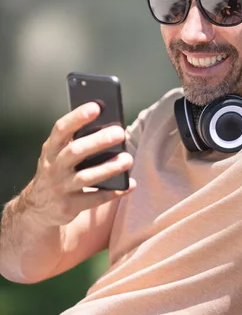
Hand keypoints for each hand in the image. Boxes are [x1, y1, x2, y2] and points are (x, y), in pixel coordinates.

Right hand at [27, 102, 134, 226]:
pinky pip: (94, 199)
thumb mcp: (58, 155)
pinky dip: (113, 193)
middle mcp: (53, 167)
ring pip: (85, 177)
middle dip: (98, 141)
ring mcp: (60, 188)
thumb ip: (76, 142)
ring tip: (128, 159)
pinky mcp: (69, 206)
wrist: (37, 207)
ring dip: (108, 168)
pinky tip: (130, 185)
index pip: (61, 129)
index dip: (77, 117)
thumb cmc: (58, 171)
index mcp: (51, 149)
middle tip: (120, 132)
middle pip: (75, 151)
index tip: (96, 107)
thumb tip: (110, 127)